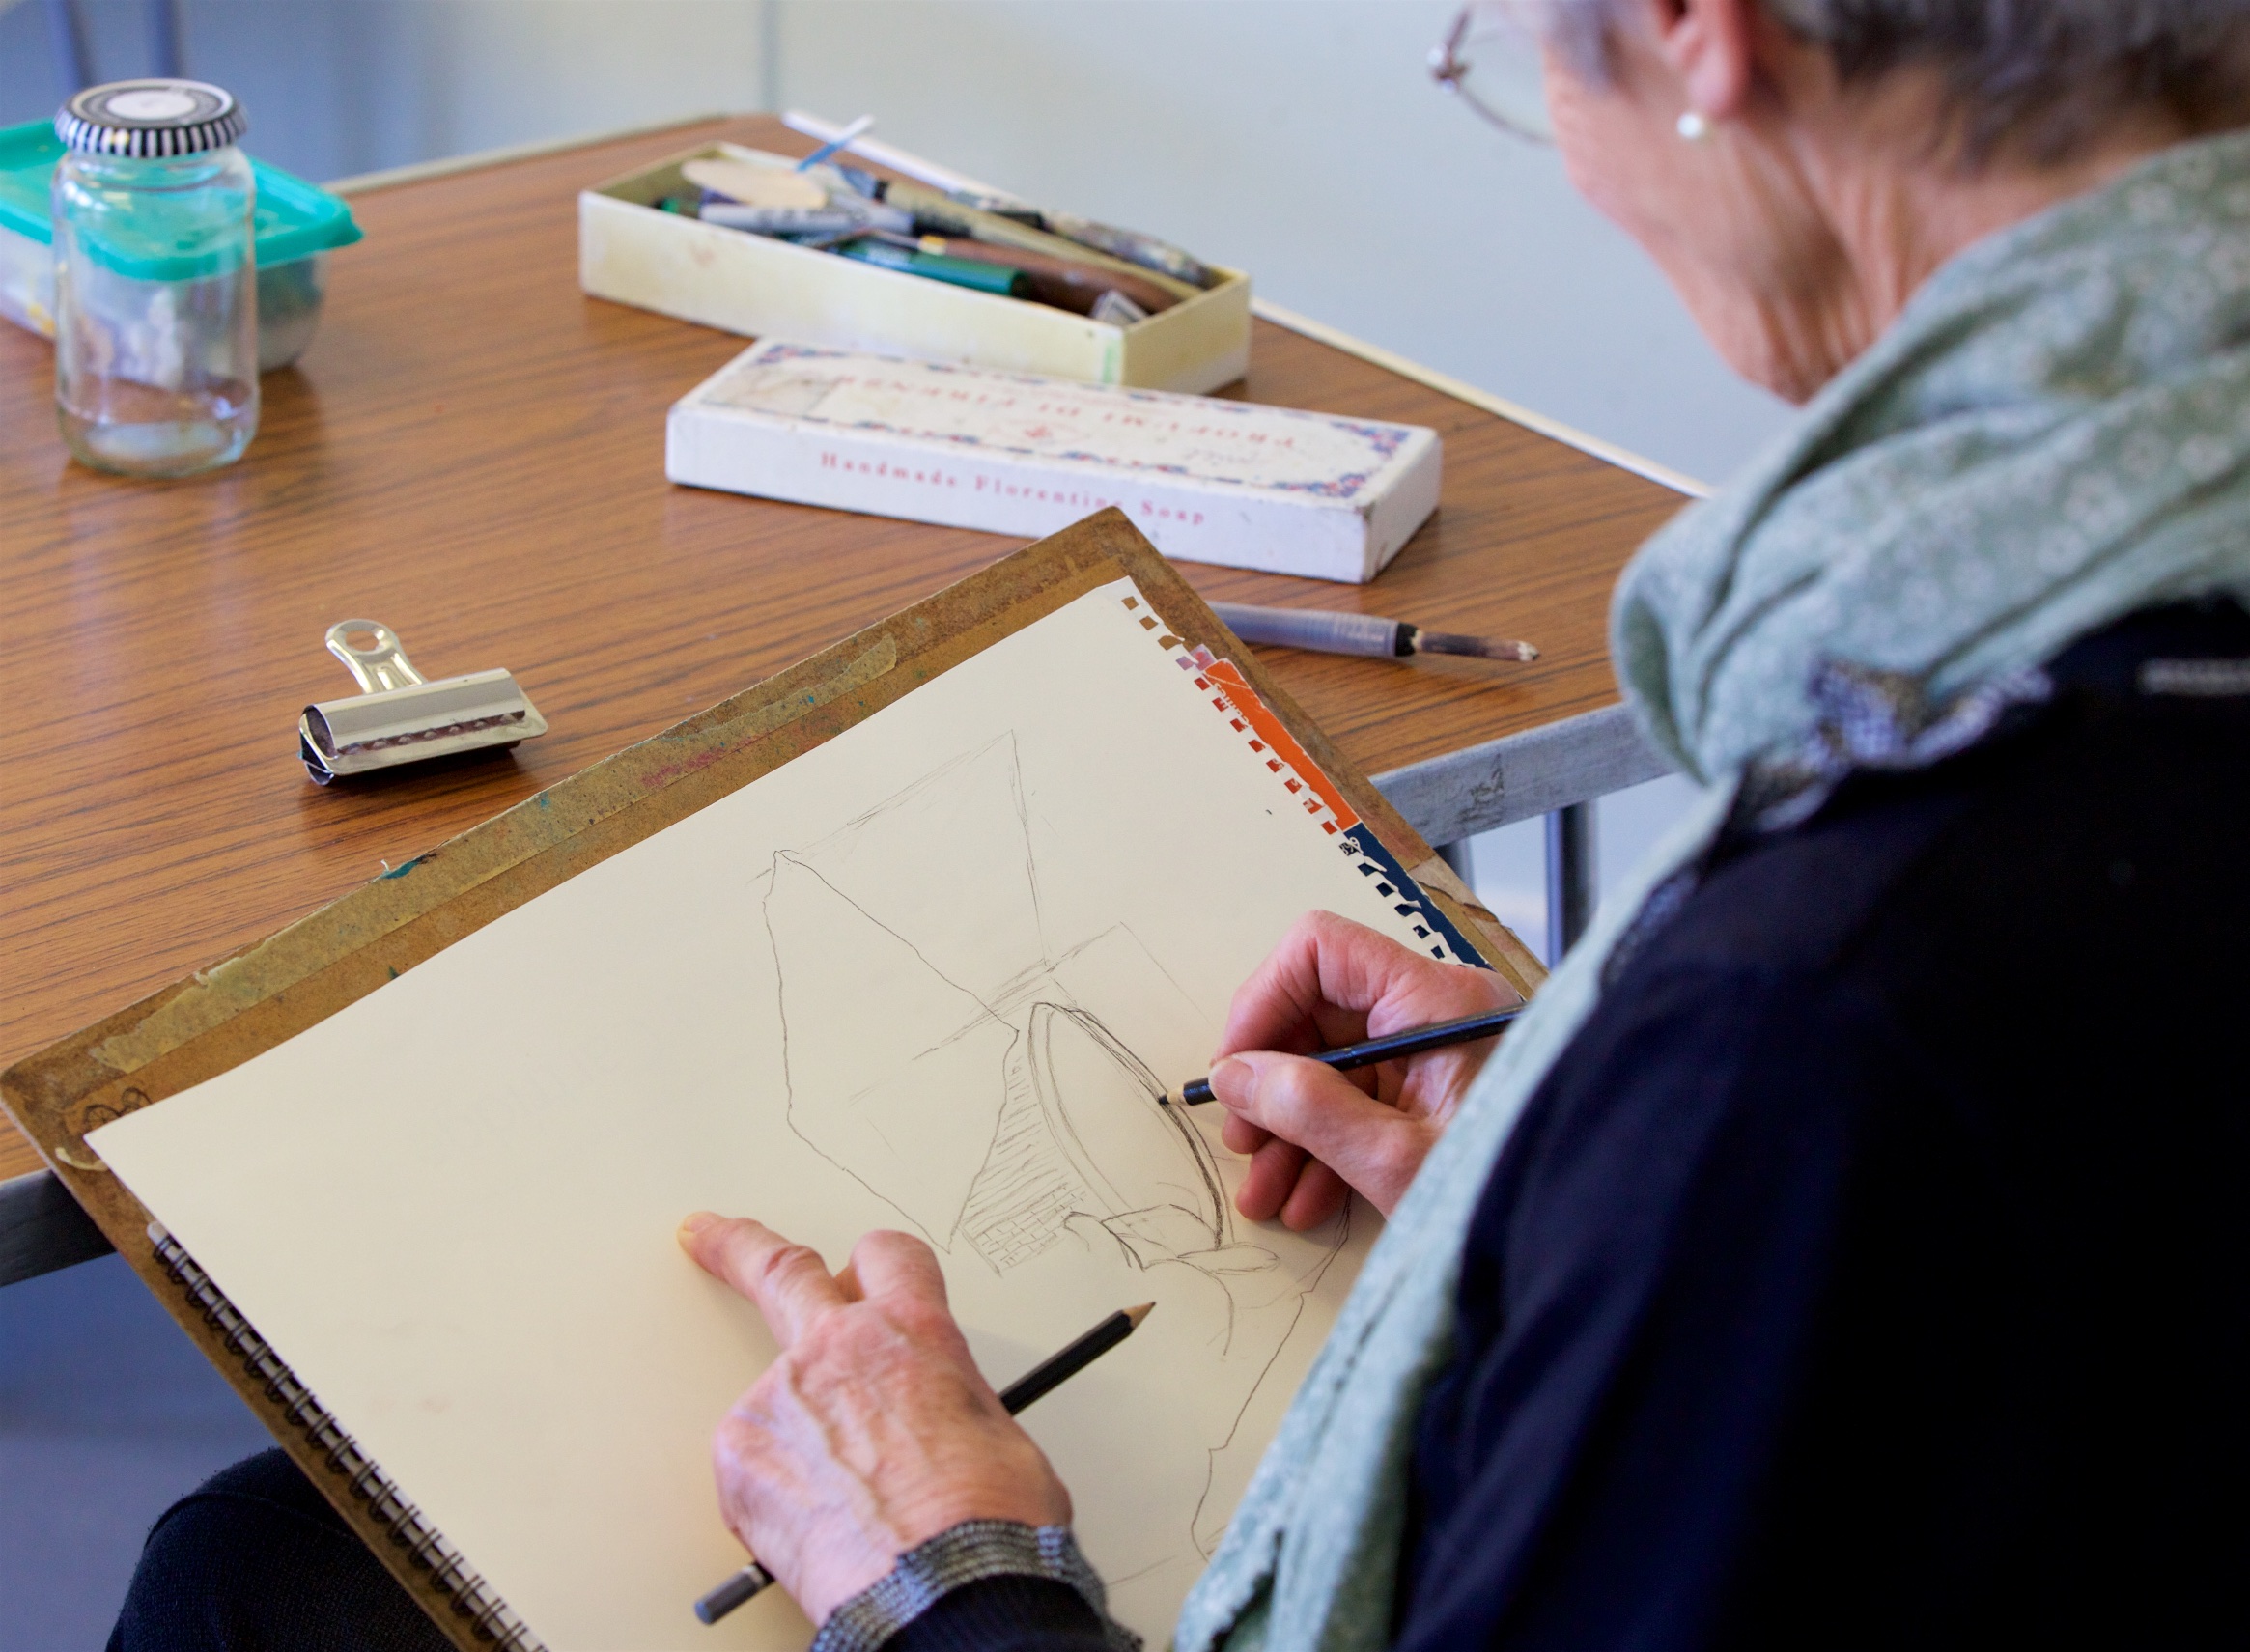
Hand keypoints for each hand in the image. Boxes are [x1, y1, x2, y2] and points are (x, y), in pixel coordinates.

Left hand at [677, 1214, 1071, 1622]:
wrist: (939, 1589)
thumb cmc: (984, 1522)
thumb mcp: (997, 1430)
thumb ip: (945, 1398)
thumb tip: (938, 1422)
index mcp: (913, 1331)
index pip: (886, 1257)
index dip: (873, 1264)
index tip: (850, 1266)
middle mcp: (837, 1347)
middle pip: (777, 1270)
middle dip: (737, 1247)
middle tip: (708, 1236)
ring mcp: (778, 1397)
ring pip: (774, 1399)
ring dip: (796, 1435)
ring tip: (842, 1505)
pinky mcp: (738, 1455)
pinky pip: (752, 1461)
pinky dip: (774, 1489)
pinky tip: (814, 1527)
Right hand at [1210, 910, 1518, 1227]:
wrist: (1584, 1237)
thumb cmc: (1503, 1193)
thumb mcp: (1392, 1157)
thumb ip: (1306, 1109)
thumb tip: (1234, 1077)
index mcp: (1436, 1000)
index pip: (1321, 950)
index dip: (1264, 1001)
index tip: (1236, 1067)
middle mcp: (1436, 1011)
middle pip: (1320, 1012)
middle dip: (1271, 1081)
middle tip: (1243, 1140)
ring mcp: (1437, 1052)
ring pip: (1334, 1065)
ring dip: (1291, 1127)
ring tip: (1266, 1192)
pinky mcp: (1438, 1092)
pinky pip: (1363, 1100)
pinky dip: (1327, 1145)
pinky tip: (1307, 1198)